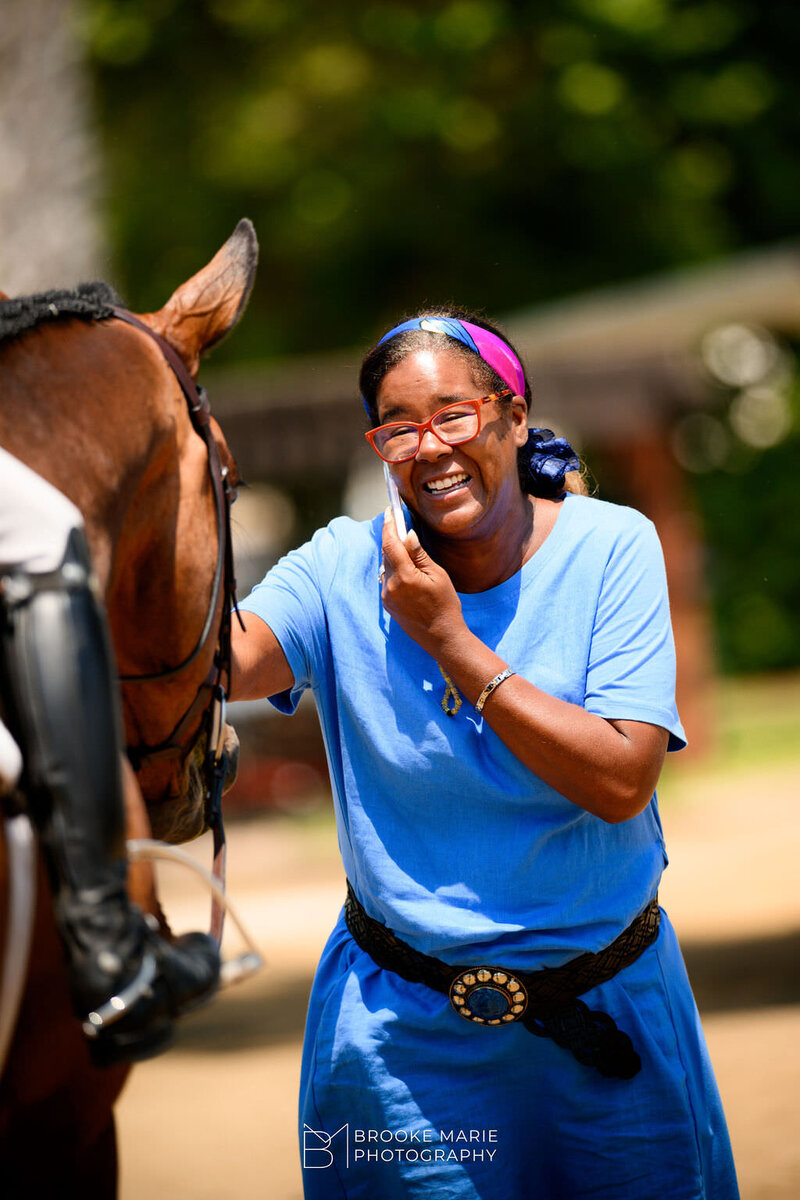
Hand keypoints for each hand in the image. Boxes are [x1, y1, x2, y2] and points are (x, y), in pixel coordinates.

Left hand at [380, 508, 464, 656]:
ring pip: (387, 567)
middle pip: (387, 554)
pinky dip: (394, 570)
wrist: (442, 636)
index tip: (389, 511)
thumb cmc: (445, 604)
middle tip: (398, 523)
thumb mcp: (437, 575)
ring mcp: (387, 596)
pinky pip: (387, 580)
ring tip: (405, 547)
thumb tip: (407, 535)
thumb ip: (419, 554)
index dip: (389, 525)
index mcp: (404, 576)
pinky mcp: (387, 604)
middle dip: (392, 538)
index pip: (390, 544)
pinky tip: (406, 569)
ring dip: (394, 555)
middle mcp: (390, 586)